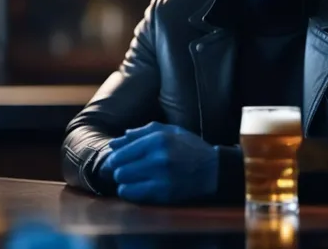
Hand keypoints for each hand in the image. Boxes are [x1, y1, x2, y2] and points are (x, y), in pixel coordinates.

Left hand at [103, 122, 217, 203]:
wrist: (212, 169)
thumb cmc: (189, 147)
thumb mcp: (169, 131)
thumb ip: (141, 132)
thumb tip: (116, 141)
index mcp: (158, 139)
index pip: (121, 152)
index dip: (114, 158)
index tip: (116, 161)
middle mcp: (158, 158)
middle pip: (119, 169)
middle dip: (119, 170)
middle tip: (126, 170)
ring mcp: (161, 177)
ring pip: (124, 184)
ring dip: (125, 182)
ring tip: (133, 179)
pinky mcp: (164, 194)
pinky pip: (134, 196)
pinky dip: (131, 192)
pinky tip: (139, 187)